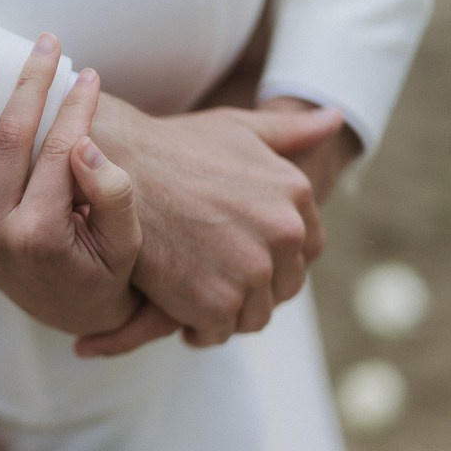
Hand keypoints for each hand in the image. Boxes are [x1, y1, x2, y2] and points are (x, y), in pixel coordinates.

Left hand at [0, 34, 149, 336]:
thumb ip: (112, 195)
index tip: (88, 74)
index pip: (59, 149)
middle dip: (30, 86)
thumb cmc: (104, 273)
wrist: (74, 315)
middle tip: (46, 44)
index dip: (76, 107)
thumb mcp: (127, 243)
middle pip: (8, 141)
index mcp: (42, 232)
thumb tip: (84, 145)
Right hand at [79, 95, 344, 351]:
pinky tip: (175, 309)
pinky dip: (196, 328)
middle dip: (251, 288)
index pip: (305, 250)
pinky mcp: (215, 302)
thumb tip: (335, 119)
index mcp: (296, 193)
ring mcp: (252, 270)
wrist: (115, 167)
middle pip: (282, 287)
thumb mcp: (237, 129)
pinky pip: (217, 332)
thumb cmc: (172, 146)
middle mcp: (284, 232)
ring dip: (226, 312)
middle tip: (209, 277)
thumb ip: (288, 131)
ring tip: (192, 295)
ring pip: (252, 315)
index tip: (237, 256)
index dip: (273, 258)